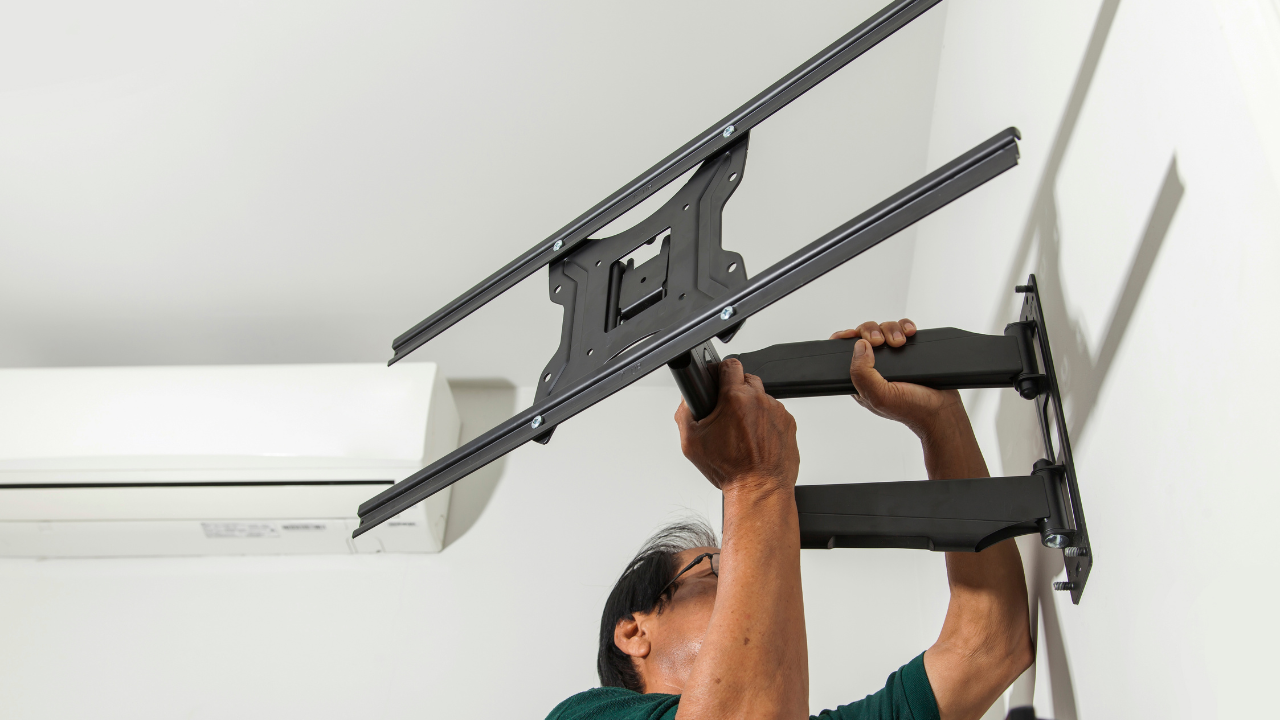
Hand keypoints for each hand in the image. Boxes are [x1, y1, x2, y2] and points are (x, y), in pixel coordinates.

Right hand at [674, 357, 799, 496]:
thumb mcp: (692, 442)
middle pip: (746, 379)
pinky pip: (774, 414)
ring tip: (742, 432)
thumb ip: (684, 413)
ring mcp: (777, 411)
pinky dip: (765, 422)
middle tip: (727, 412)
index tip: (717, 379)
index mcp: (735, 398)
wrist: (759, 489)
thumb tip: (687, 400)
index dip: (720, 370)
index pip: (729, 365)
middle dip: (735, 390)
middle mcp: (759, 400)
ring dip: (751, 408)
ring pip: (761, 398)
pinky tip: (756, 439)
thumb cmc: (729, 469)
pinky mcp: (788, 423)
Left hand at [830, 319, 964, 438]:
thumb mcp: (878, 396)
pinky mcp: (909, 350)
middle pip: (864, 334)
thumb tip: (859, 345)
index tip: (853, 334)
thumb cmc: (911, 409)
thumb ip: (862, 373)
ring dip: (891, 329)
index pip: (844, 352)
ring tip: (901, 342)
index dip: (845, 338)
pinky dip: (905, 326)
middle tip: (881, 342)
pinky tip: (910, 333)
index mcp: (861, 378)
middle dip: (872, 332)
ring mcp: (893, 357)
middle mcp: (875, 366)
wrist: (943, 410)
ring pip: (883, 329)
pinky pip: (902, 328)